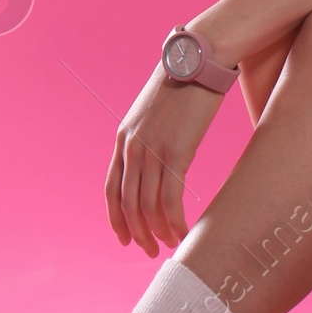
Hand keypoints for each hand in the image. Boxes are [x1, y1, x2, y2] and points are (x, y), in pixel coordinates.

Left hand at [105, 68, 222, 255]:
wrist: (200, 60)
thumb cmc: (185, 83)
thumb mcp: (157, 113)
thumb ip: (152, 139)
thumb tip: (163, 165)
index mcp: (123, 137)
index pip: (111, 188)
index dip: (116, 218)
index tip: (125, 238)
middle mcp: (132, 146)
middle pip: (127, 203)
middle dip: (137, 232)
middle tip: (149, 252)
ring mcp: (152, 149)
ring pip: (147, 206)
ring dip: (158, 231)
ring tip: (169, 246)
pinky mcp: (176, 152)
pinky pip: (170, 200)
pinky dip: (175, 222)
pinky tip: (184, 233)